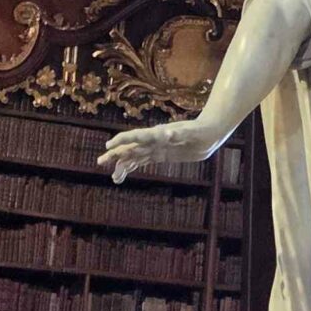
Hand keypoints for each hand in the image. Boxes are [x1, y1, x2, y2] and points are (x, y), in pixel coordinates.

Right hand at [99, 118, 221, 182]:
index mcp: (158, 134)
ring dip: (122, 165)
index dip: (122, 140)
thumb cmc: (202, 131)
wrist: (209, 134)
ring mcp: (156, 148)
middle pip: (131, 147)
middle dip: (116, 154)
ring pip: (134, 156)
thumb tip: (167, 134)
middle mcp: (154, 141)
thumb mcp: (191, 133)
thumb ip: (179, 134)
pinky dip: (131, 168)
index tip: (109, 145)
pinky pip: (142, 161)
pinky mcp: (160, 155)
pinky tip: (123, 175)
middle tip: (100, 162)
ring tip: (113, 178)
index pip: (136, 136)